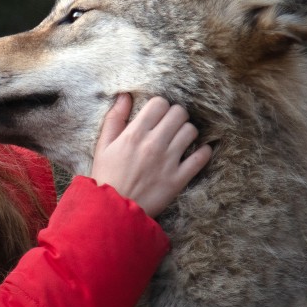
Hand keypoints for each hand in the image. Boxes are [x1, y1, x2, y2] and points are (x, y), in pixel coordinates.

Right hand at [91, 94, 211, 216]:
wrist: (113, 210)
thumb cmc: (106, 176)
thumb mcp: (103, 145)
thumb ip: (115, 118)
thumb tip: (125, 95)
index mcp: (134, 134)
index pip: (159, 103)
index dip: (159, 106)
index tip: (156, 115)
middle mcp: (154, 144)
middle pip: (179, 113)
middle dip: (175, 115)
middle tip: (170, 125)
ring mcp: (168, 161)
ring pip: (191, 131)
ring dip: (187, 131)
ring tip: (179, 138)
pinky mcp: (179, 179)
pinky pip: (201, 158)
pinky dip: (203, 152)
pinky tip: (196, 152)